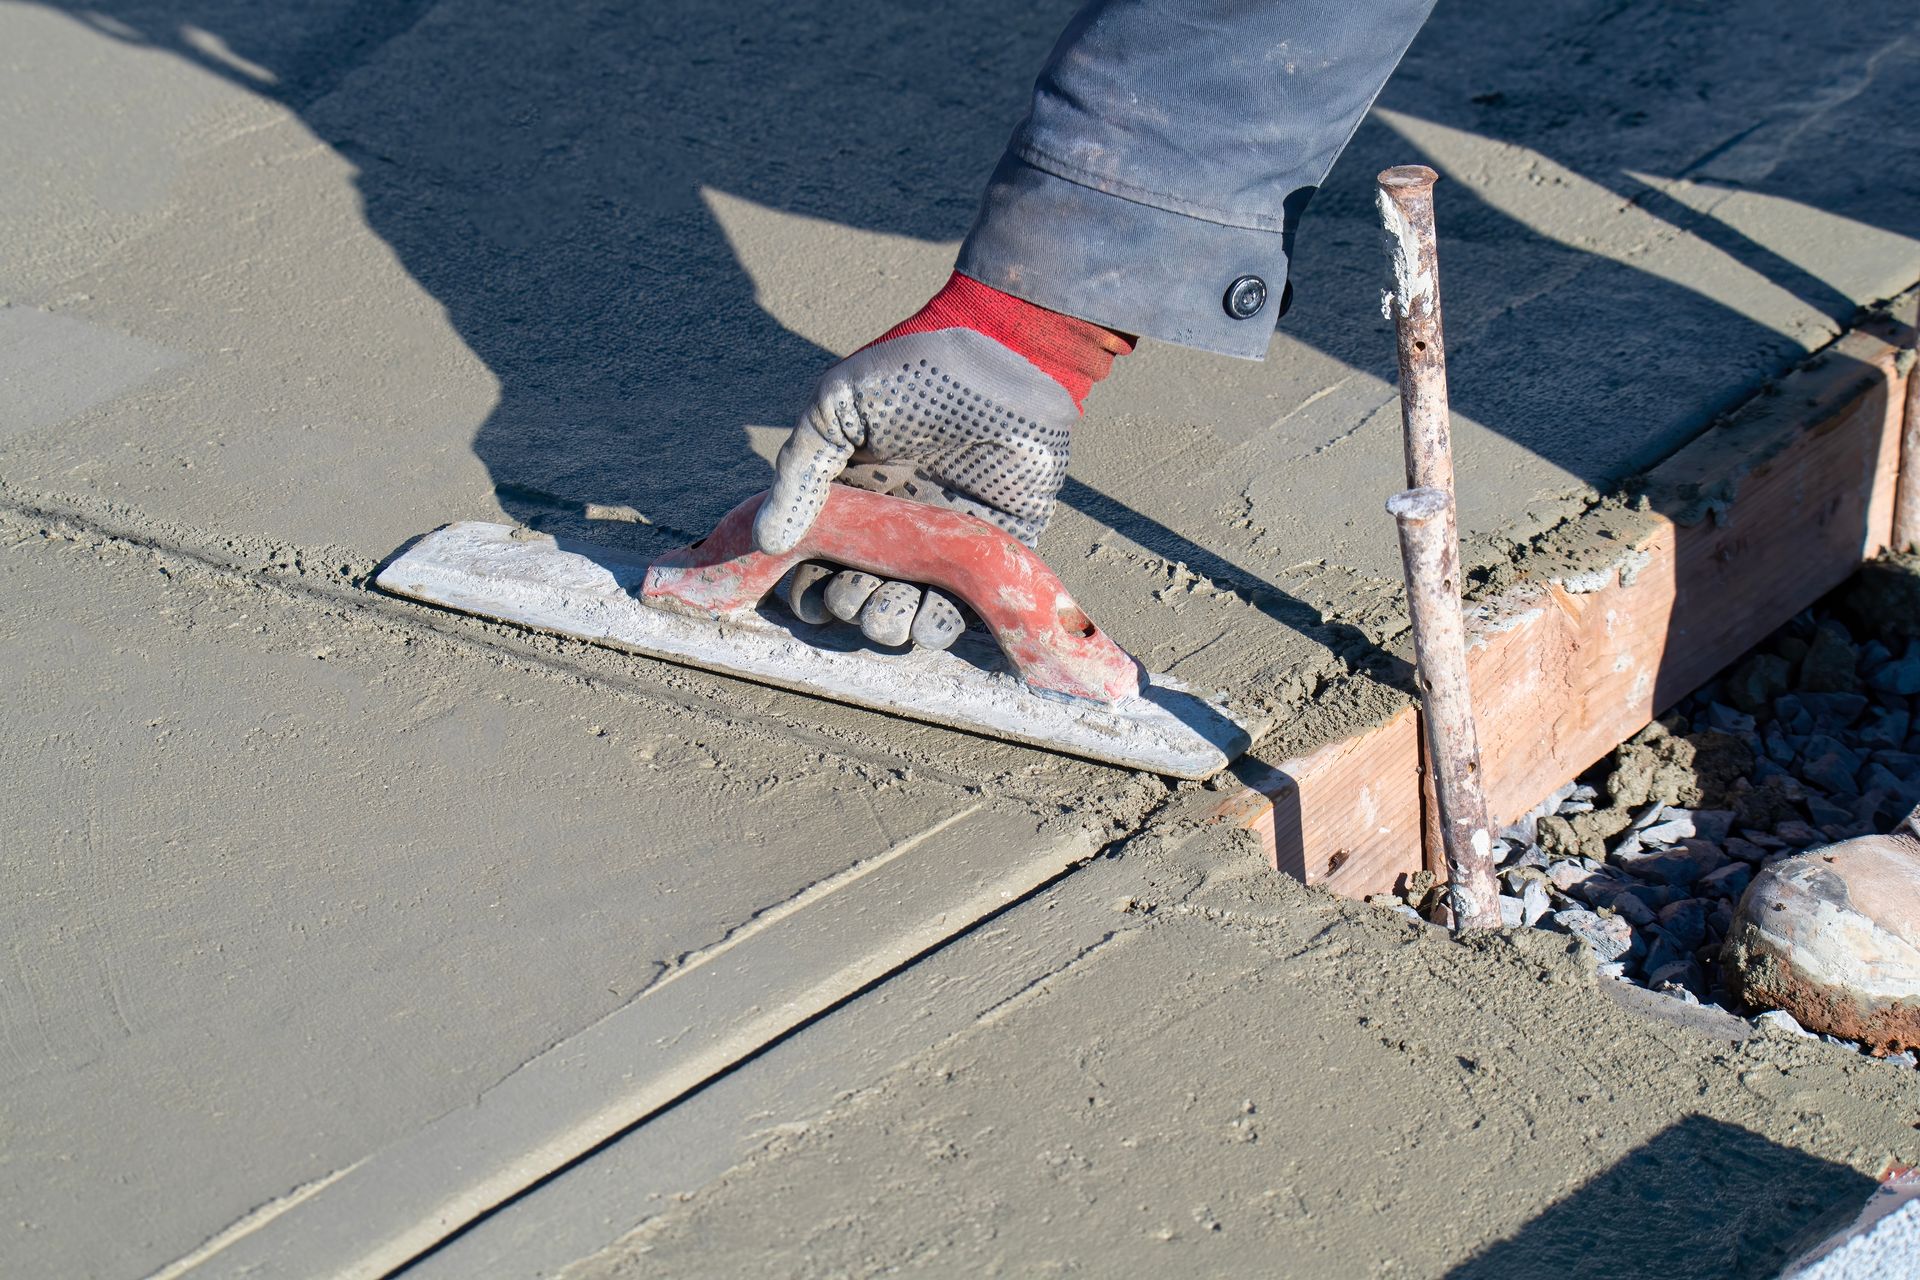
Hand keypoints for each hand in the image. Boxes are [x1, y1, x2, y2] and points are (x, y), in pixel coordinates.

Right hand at [753, 326, 1078, 648]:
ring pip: (905, 611)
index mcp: (850, 497)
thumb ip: (800, 472)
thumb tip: (766, 541)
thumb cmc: (915, 374)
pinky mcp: (988, 554)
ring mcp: (940, 544)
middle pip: (856, 593)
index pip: (814, 560)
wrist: (1004, 358)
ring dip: (888, 625)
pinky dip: (939, 626)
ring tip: (889, 612)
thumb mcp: (838, 407)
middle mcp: (892, 528)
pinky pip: (962, 608)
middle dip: (849, 605)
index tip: (806, 589)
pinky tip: (927, 619)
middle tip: (856, 592)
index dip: (804, 585)